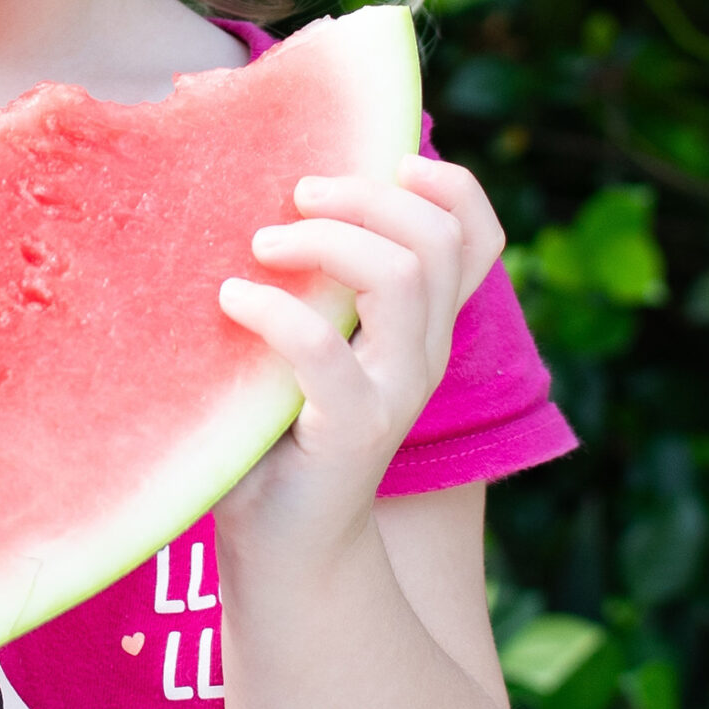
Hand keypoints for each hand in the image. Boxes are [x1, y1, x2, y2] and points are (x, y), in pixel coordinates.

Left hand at [215, 155, 504, 529]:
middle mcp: (422, 352)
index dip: (448, 185)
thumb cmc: (279, 424)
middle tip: (297, 196)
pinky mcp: (348, 431)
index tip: (385, 161)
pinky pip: (325, 352)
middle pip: (437, 241)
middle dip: (366, 196)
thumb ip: (315, 276)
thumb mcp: (313, 335)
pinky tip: (232, 300)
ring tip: (262, 245)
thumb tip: (267, 177)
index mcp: (422, 322)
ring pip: (403, 279)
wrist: (284, 546)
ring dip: (328, 240)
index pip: (476, 237)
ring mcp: (393, 393)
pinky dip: (274, 311)